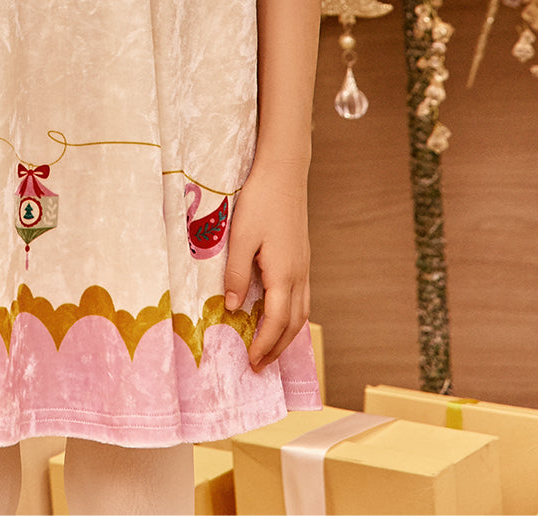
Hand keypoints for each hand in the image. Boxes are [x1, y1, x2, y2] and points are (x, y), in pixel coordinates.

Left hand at [222, 162, 310, 371]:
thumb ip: (236, 274)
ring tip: (270, 349)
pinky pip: (302, 297)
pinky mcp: (302, 257)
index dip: (263, 345)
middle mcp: (299, 274)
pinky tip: (279, 315)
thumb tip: (234, 308)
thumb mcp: (240, 237)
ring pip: (302, 312)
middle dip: (277, 349)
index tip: (250, 363)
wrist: (284, 172)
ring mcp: (304, 266)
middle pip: (293, 324)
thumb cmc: (260, 201)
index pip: (276, 322)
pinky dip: (292, 316)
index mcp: (284, 273)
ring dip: (287, 335)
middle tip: (260, 366)